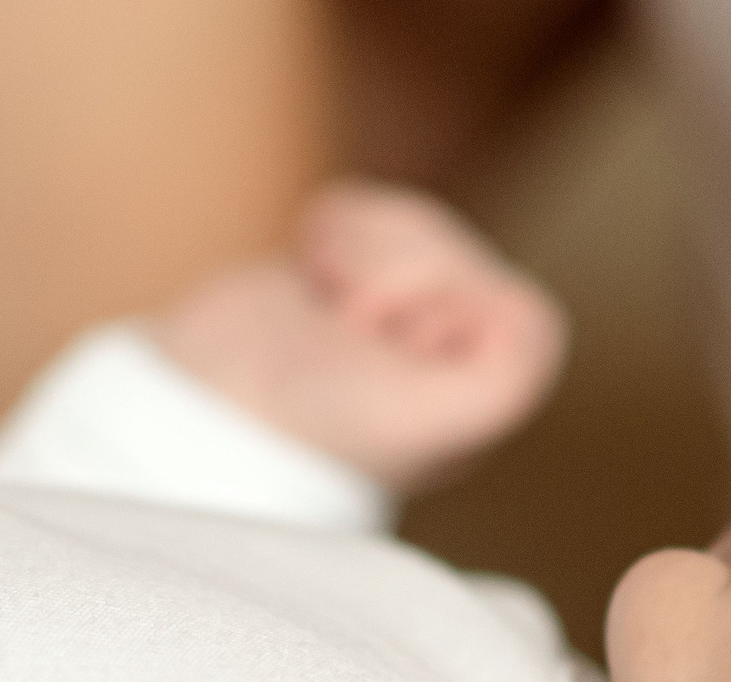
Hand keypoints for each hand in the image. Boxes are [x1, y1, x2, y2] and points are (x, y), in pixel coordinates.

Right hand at [156, 180, 565, 490]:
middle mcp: (457, 351)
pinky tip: (311, 287)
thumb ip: (508, 378)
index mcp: (488, 388)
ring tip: (327, 314)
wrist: (213, 410)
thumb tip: (517, 312)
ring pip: (411, 222)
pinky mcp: (353, 272)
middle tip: (350, 336)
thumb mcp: (432, 422)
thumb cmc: (322, 426)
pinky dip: (329, 233)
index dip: (440, 305)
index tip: (392, 349)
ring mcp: (405, 308)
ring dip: (356, 254)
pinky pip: (363, 207)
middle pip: (455, 249)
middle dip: (390, 276)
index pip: (508, 300)